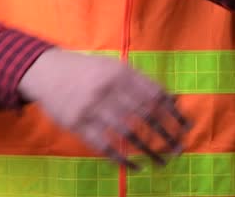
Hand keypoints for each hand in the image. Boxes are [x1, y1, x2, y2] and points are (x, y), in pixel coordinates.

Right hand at [18, 48, 189, 167]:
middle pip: (145, 115)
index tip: (186, 126)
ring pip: (127, 133)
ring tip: (163, 161)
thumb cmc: (88, 70)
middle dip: (166, 133)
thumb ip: (141, 82)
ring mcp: (92, 108)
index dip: (172, 112)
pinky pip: (103, 145)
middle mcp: (108, 89)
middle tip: (179, 148)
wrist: (47, 72)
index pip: (154, 95)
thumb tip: (173, 100)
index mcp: (120, 72)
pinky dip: (122, 159)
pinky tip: (136, 167)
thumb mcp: (114, 67)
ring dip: (148, 149)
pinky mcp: (77, 124)